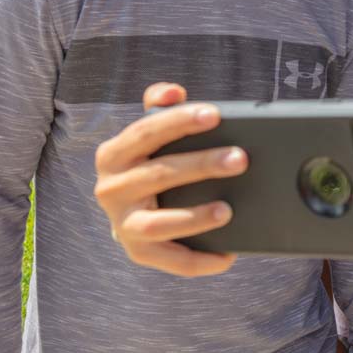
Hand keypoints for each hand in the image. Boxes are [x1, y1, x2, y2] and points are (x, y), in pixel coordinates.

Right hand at [94, 83, 247, 276]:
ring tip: (228, 210)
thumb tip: (172, 91)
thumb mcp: (150, 134)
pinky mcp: (138, 252)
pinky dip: (200, 261)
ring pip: (158, 223)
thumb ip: (160, 107)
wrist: (131, 209)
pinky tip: (228, 256)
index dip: (179, 121)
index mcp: (114, 154)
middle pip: (159, 174)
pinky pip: (170, 260)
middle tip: (240, 158)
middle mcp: (112, 189)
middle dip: (202, 165)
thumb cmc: (151, 162)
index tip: (215, 114)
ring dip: (194, 218)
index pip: (145, 132)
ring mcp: (123, 224)